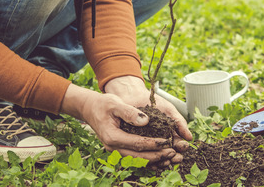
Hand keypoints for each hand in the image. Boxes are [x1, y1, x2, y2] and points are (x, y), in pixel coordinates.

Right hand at [60, 83, 183, 164]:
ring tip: (169, 158)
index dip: (154, 143)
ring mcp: (115, 150)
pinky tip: (159, 160)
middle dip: (156, 156)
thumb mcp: (116, 103)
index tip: (168, 141)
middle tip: (172, 153)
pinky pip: (133, 158)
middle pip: (138, 156)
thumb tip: (145, 121)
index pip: (137, 143)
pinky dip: (146, 160)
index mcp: (113, 136)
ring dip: (153, 161)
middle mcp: (113, 147)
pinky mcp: (118, 149)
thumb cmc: (103, 104)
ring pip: (136, 160)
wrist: (90, 109)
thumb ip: (129, 112)